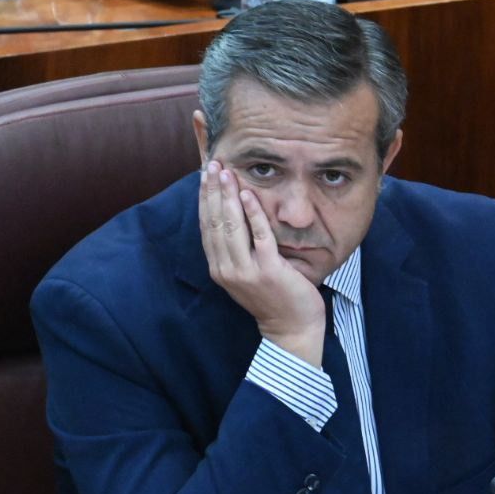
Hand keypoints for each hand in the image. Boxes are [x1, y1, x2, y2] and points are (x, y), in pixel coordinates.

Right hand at [198, 161, 324, 364]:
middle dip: (211, 191)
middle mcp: (226, 269)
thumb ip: (237, 251)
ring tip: (225, 171)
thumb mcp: (247, 274)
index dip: (203, 200)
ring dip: (226, 195)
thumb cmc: (273, 298)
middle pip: (214, 222)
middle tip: (211, 164)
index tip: (203, 176)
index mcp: (219, 268)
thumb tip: (233, 220)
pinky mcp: (268, 270)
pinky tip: (248, 193)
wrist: (291, 329)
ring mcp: (246, 270)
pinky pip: (258, 235)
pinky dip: (252, 212)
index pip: (206, 227)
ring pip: (231, 225)